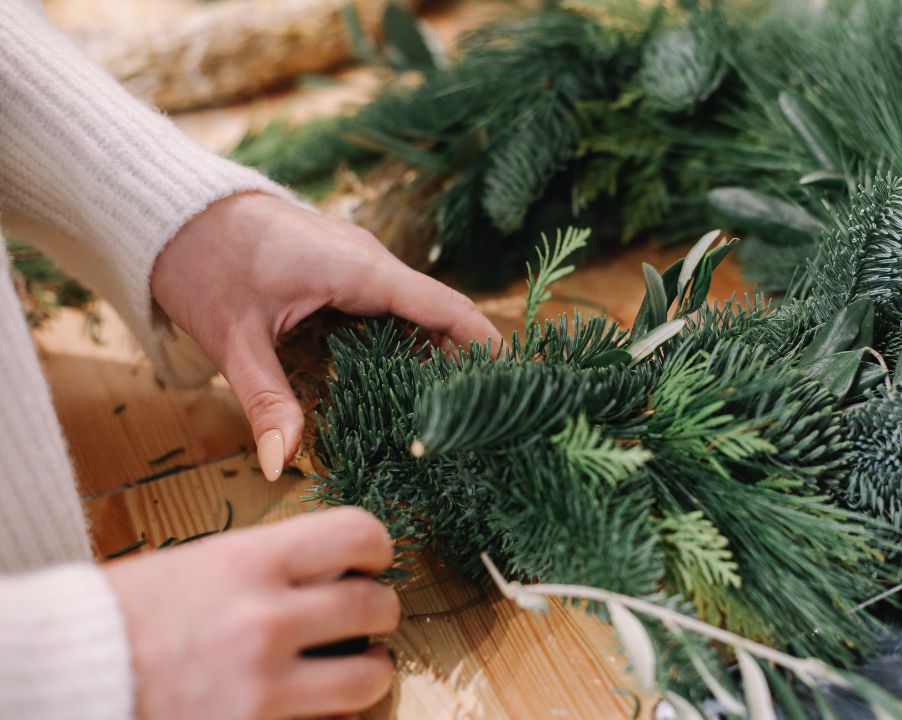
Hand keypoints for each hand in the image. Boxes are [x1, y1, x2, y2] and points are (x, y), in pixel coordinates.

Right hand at [105, 507, 400, 719]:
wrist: (69, 677)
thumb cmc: (128, 616)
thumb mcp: (202, 564)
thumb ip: (272, 564)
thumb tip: (341, 567)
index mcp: (249, 562)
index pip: (360, 534)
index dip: (376, 549)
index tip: (370, 562)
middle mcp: (264, 621)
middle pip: (376, 606)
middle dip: (376, 612)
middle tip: (362, 619)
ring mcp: (262, 688)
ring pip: (371, 677)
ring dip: (368, 671)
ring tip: (350, 668)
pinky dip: (334, 718)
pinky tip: (312, 705)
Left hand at [152, 192, 501, 480]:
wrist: (172, 209)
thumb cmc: (202, 263)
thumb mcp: (235, 340)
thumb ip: (267, 402)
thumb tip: (280, 464)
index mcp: (359, 269)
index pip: (445, 307)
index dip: (483, 345)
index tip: (510, 384)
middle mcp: (370, 262)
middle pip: (437, 314)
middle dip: (460, 364)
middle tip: (475, 418)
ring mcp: (357, 263)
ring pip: (413, 312)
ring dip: (430, 356)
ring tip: (444, 412)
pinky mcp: (342, 269)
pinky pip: (388, 308)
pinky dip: (401, 344)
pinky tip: (397, 385)